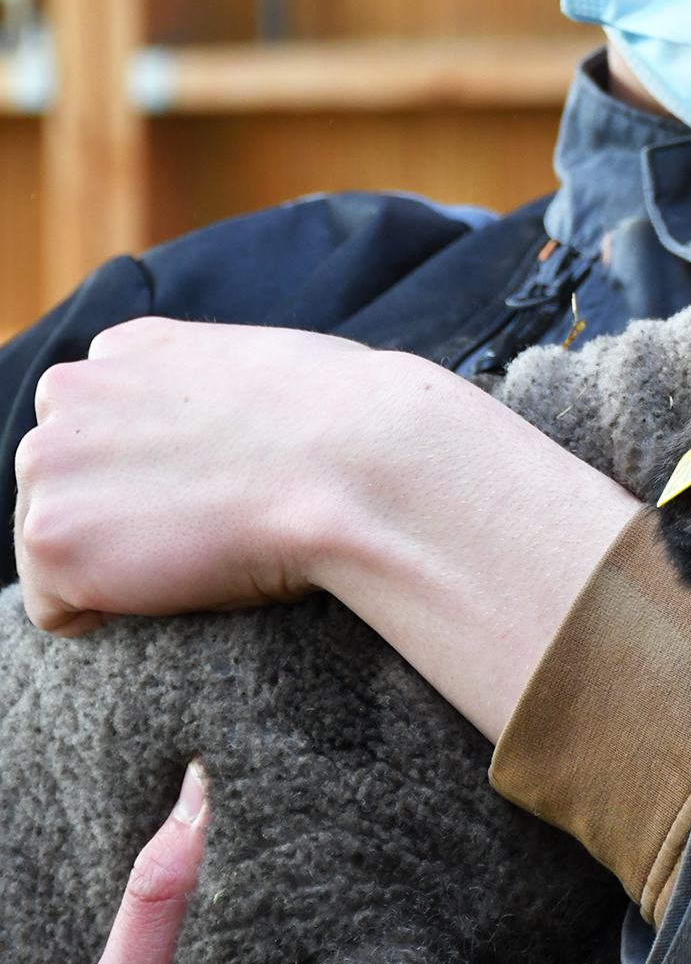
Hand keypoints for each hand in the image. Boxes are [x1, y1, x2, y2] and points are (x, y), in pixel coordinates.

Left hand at [16, 316, 635, 740]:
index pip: (95, 432)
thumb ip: (203, 398)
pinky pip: (54, 609)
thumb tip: (204, 446)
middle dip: (118, 517)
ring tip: (202, 547)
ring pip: (53, 545)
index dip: (149, 479)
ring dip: (115, 563)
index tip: (209, 493)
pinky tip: (181, 580)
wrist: (364, 465)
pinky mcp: (52, 535)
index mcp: (127, 348)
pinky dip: (107, 615)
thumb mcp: (265, 376)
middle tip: (209, 527)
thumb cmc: (348, 428)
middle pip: (63, 487)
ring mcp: (52, 460)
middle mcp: (73, 390)